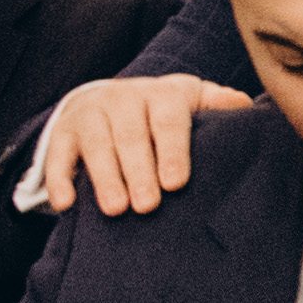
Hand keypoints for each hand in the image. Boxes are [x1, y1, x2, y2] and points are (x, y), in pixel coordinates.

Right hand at [29, 71, 255, 216]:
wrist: (110, 99)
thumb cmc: (163, 111)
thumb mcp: (191, 101)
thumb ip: (217, 104)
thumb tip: (244, 105)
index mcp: (161, 93)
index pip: (168, 119)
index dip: (172, 150)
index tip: (176, 183)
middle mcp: (123, 97)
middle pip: (130, 134)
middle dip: (139, 170)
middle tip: (148, 206)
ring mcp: (90, 113)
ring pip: (95, 144)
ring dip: (105, 177)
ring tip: (116, 209)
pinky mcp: (62, 131)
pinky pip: (58, 154)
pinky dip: (60, 178)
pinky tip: (67, 203)